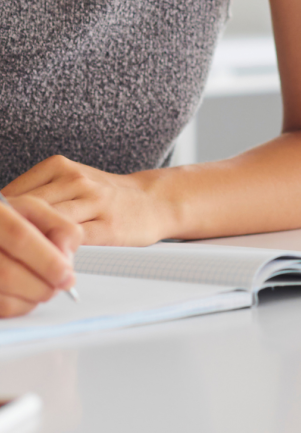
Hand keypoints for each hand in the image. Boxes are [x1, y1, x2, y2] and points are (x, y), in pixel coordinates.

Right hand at [0, 196, 80, 316]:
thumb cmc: (11, 222)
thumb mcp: (37, 213)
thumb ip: (60, 229)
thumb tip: (66, 261)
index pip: (20, 237)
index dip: (47, 260)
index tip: (67, 276)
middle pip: (7, 273)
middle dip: (42, 285)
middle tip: (60, 286)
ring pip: (1, 294)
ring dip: (31, 298)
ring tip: (46, 289)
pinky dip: (18, 307)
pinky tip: (27, 296)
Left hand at [4, 156, 172, 246]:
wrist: (154, 200)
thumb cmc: (105, 196)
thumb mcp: (69, 183)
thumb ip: (35, 195)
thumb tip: (0, 213)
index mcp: (60, 167)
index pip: (14, 193)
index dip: (1, 216)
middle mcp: (76, 180)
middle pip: (27, 209)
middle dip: (10, 232)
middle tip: (2, 248)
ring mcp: (93, 202)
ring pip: (48, 224)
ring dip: (29, 245)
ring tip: (16, 260)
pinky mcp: (108, 226)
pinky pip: (73, 242)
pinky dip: (55, 255)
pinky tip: (45, 265)